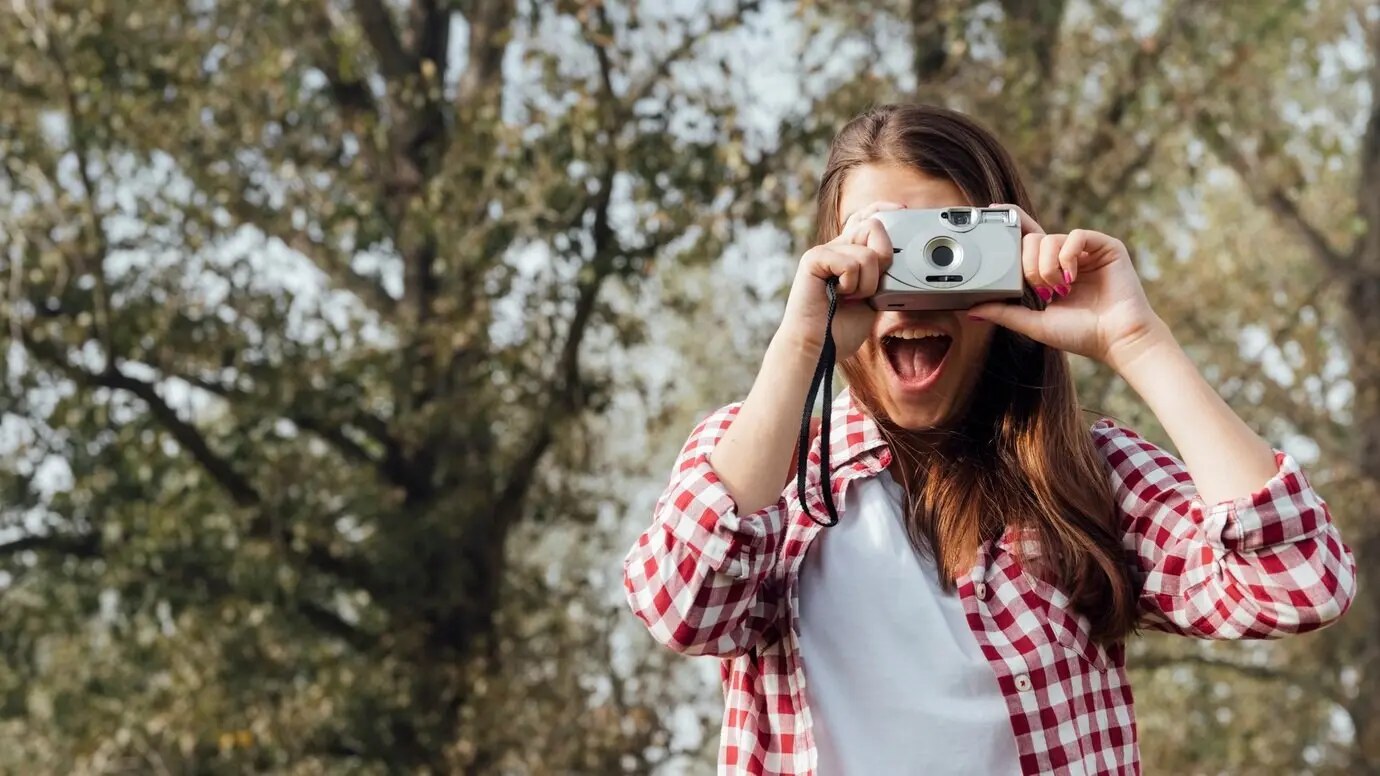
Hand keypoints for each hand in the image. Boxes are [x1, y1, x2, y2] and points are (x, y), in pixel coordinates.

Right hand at [777, 201, 901, 357]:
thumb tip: (898, 259)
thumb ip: (881, 275)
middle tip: (872, 287)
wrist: (817, 346)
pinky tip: (839, 295)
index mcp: (848, 254)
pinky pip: (850, 263)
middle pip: (873, 226)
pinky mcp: (814, 259)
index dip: (883, 209)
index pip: (865, 218)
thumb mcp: (872, 298)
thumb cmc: (839, 330)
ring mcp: (824, 252)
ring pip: (868, 252)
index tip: (901, 210)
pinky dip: (852, 284)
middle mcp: (836, 248)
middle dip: (884, 258)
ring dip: (868, 283)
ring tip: (851, 297)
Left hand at [967, 205, 1169, 369]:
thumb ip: (1004, 313)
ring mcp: (1086, 251)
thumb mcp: (1033, 323)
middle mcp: (1066, 258)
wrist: (1117, 339)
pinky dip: (1068, 254)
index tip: (993, 209)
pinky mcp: (1106, 247)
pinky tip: (1072, 276)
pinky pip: (1077, 235)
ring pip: (1051, 239)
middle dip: (1029, 266)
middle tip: (1043, 290)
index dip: (1012, 224)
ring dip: (1048, 266)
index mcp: (1050, 272)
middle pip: (1033, 240)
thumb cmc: (1081, 334)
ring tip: (1061, 289)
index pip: (1027, 241)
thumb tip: (971, 310)